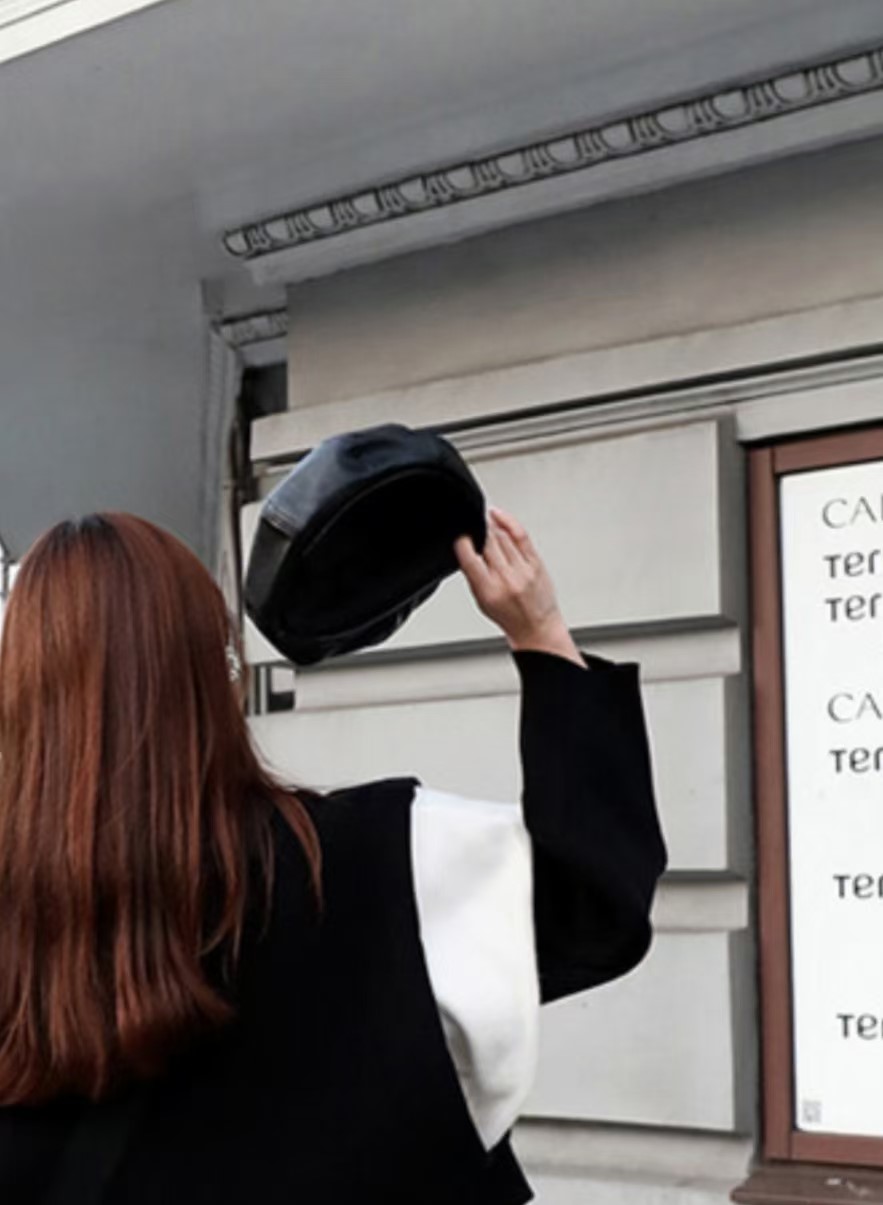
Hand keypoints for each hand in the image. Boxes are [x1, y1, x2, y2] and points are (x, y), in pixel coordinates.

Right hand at [454, 507, 584, 666]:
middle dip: (478, 530)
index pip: (471, 558)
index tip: (459, 536)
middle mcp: (506, 578)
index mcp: (489, 590)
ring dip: (491, 526)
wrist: (537, 626)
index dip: (462, 542)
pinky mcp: (535, 562)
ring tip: (484, 523)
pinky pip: (520, 535)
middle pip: (488, 542)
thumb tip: (466, 548)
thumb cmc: (509, 617)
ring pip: (503, 536)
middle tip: (472, 527)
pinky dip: (508, 522)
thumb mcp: (481, 601)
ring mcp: (523, 569)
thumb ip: (473, 575)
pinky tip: (499, 516)